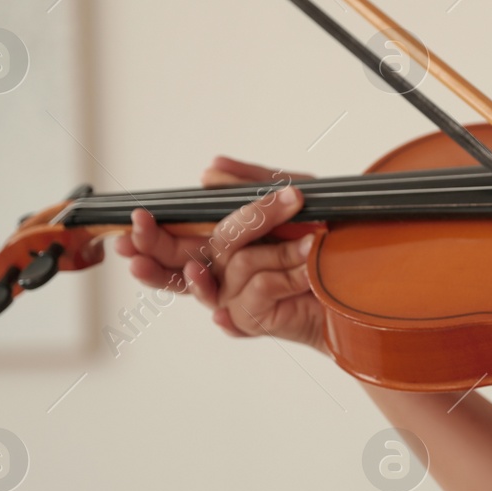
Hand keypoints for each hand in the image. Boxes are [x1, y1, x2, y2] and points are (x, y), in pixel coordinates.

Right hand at [113, 156, 329, 353]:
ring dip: (279, 249)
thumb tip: (208, 171)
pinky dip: (290, 274)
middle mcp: (218, 274)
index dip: (151, 233)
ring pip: (233, 265)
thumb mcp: (291, 197)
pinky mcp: (254, 319)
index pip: (173, 240)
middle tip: (137, 232)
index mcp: (217, 246)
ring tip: (312, 242)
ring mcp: (232, 298)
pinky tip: (305, 272)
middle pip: (176, 263)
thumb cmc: (322, 240)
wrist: (355, 283)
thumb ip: (249, 184)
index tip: (135, 216)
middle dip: (156, 246)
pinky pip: (262, 288)